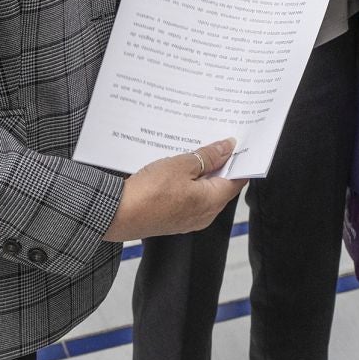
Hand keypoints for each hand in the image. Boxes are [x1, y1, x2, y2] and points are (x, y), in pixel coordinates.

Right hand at [102, 138, 247, 240]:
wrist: (118, 215)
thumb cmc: (149, 193)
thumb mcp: (181, 165)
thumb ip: (207, 157)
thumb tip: (227, 148)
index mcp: (213, 201)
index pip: (238, 179)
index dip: (240, 159)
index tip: (239, 143)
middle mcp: (205, 214)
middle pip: (222, 185)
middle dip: (221, 163)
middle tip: (218, 140)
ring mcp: (189, 219)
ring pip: (204, 191)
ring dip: (203, 171)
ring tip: (197, 149)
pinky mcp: (174, 218)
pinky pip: (189, 197)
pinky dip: (190, 182)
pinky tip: (180, 167)